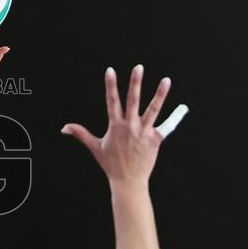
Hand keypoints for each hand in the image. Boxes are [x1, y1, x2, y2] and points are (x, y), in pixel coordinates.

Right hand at [61, 65, 173, 187]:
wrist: (127, 181)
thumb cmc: (111, 164)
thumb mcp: (95, 147)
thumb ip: (81, 133)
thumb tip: (64, 128)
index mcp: (115, 126)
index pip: (112, 101)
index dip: (111, 85)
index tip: (110, 70)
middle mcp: (130, 126)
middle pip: (133, 100)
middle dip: (135, 83)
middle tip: (138, 67)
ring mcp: (143, 132)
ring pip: (153, 109)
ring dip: (160, 95)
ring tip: (166, 80)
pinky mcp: (155, 140)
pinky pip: (167, 126)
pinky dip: (175, 118)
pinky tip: (183, 108)